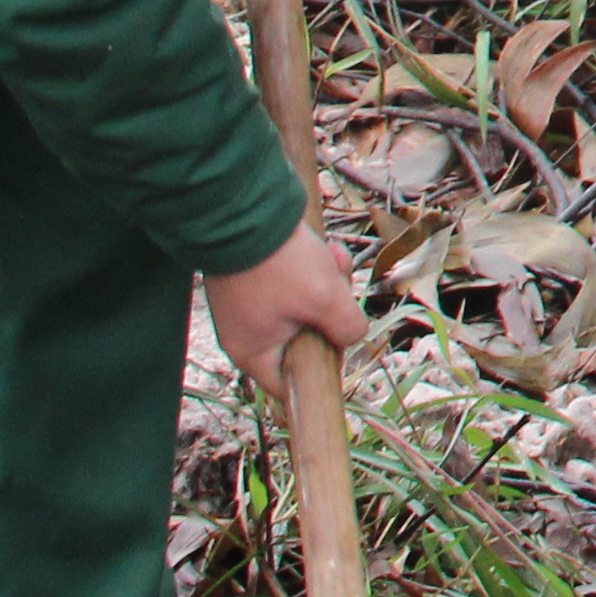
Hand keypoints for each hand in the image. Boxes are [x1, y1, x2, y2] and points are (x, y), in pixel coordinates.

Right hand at [205, 227, 367, 393]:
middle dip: (331, 311)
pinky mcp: (255, 280)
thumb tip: (352, 337)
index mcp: (253, 353)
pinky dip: (312, 268)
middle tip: (341, 283)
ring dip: (327, 283)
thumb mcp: (325, 300)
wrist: (244, 211)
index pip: (289, 385)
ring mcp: (249, 306)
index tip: (342, 344)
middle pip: (304, 339)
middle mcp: (246, 334)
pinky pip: (293, 285)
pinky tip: (326, 247)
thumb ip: (346, 328)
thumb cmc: (281, 265)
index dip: (322, 369)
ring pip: (304, 307)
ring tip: (333, 256)